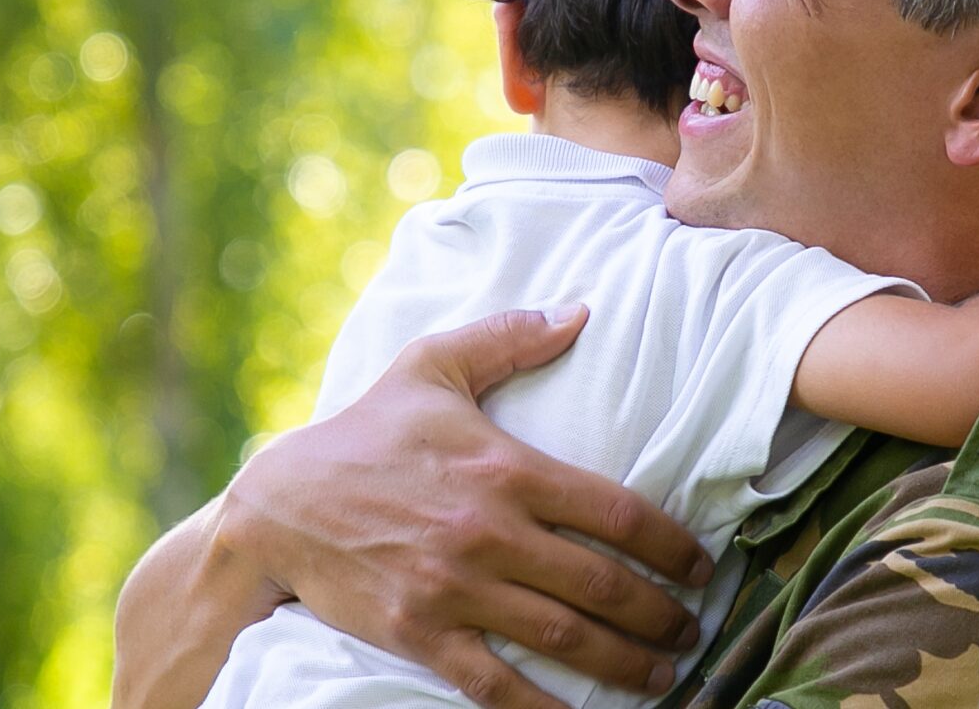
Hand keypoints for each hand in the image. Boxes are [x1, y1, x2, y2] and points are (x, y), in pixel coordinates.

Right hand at [213, 308, 713, 708]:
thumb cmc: (365, 432)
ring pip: (563, 639)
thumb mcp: (432, 367)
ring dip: (623, 664)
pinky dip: (544, 708)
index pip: (617, 514)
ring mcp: (455, 590)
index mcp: (506, 469)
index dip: (672, 546)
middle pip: (603, 585)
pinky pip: (496, 684)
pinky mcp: (421, 635)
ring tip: (662, 675)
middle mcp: (490, 534)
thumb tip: (581, 310)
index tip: (700, 566)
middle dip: (660, 614)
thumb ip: (509, 337)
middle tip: (692, 630)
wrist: (278, 506)